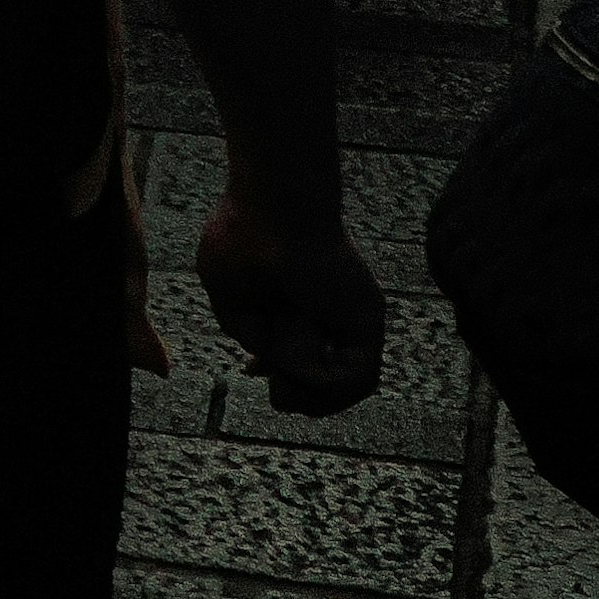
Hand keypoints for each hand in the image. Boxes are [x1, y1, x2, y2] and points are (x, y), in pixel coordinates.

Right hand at [193, 190, 385, 416]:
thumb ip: (251, 336)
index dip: (281, 379)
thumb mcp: (231, 299)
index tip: (252, 370)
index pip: (304, 361)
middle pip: (329, 382)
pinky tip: (296, 358)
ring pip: (347, 386)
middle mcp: (331, 314)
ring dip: (309, 394)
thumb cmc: (242, 236)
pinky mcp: (367, 321)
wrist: (271, 203)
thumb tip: (274, 366)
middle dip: (297, 395)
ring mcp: (351, 318)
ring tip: (281, 374)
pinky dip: (324, 382)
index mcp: (299, 304)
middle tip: (270, 382)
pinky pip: (360, 377)